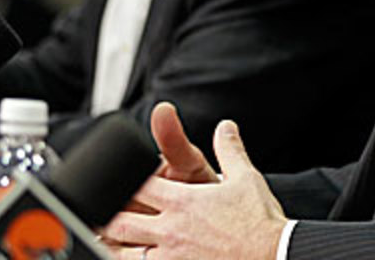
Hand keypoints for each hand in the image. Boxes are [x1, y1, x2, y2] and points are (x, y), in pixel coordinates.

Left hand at [103, 115, 285, 259]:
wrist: (273, 254)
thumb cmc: (259, 220)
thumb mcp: (246, 177)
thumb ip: (229, 149)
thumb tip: (225, 127)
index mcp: (183, 201)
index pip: (138, 187)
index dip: (123, 184)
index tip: (117, 183)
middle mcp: (170, 229)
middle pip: (121, 222)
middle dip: (106, 218)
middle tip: (100, 217)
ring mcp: (170, 256)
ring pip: (124, 252)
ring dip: (113, 246)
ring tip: (106, 242)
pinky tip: (132, 258)